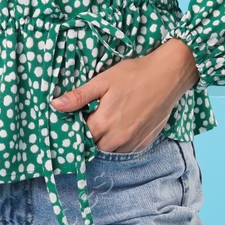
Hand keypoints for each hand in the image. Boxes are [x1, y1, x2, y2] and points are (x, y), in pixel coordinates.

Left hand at [50, 38, 198, 153]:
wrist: (168, 76)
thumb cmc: (134, 74)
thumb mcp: (103, 81)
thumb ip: (79, 96)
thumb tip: (55, 105)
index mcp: (103, 122)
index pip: (79, 135)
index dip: (75, 127)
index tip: (75, 117)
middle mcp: (117, 138)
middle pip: (93, 145)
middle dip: (90, 134)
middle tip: (92, 116)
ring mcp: (132, 142)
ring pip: (109, 149)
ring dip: (105, 139)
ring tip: (108, 119)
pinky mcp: (144, 142)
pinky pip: (125, 149)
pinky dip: (120, 141)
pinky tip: (123, 124)